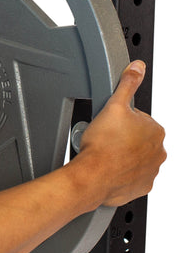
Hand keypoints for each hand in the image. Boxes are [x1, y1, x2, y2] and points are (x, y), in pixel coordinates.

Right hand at [77, 61, 166, 207]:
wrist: (94, 176)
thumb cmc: (103, 145)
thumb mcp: (114, 105)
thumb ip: (128, 84)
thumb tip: (138, 67)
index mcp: (155, 130)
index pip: (138, 118)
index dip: (119, 119)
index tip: (108, 124)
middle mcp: (158, 151)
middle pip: (136, 138)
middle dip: (121, 136)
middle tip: (103, 137)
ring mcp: (151, 170)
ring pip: (134, 156)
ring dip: (121, 153)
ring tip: (104, 152)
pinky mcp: (142, 185)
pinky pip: (132, 174)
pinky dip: (121, 171)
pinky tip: (108, 166)